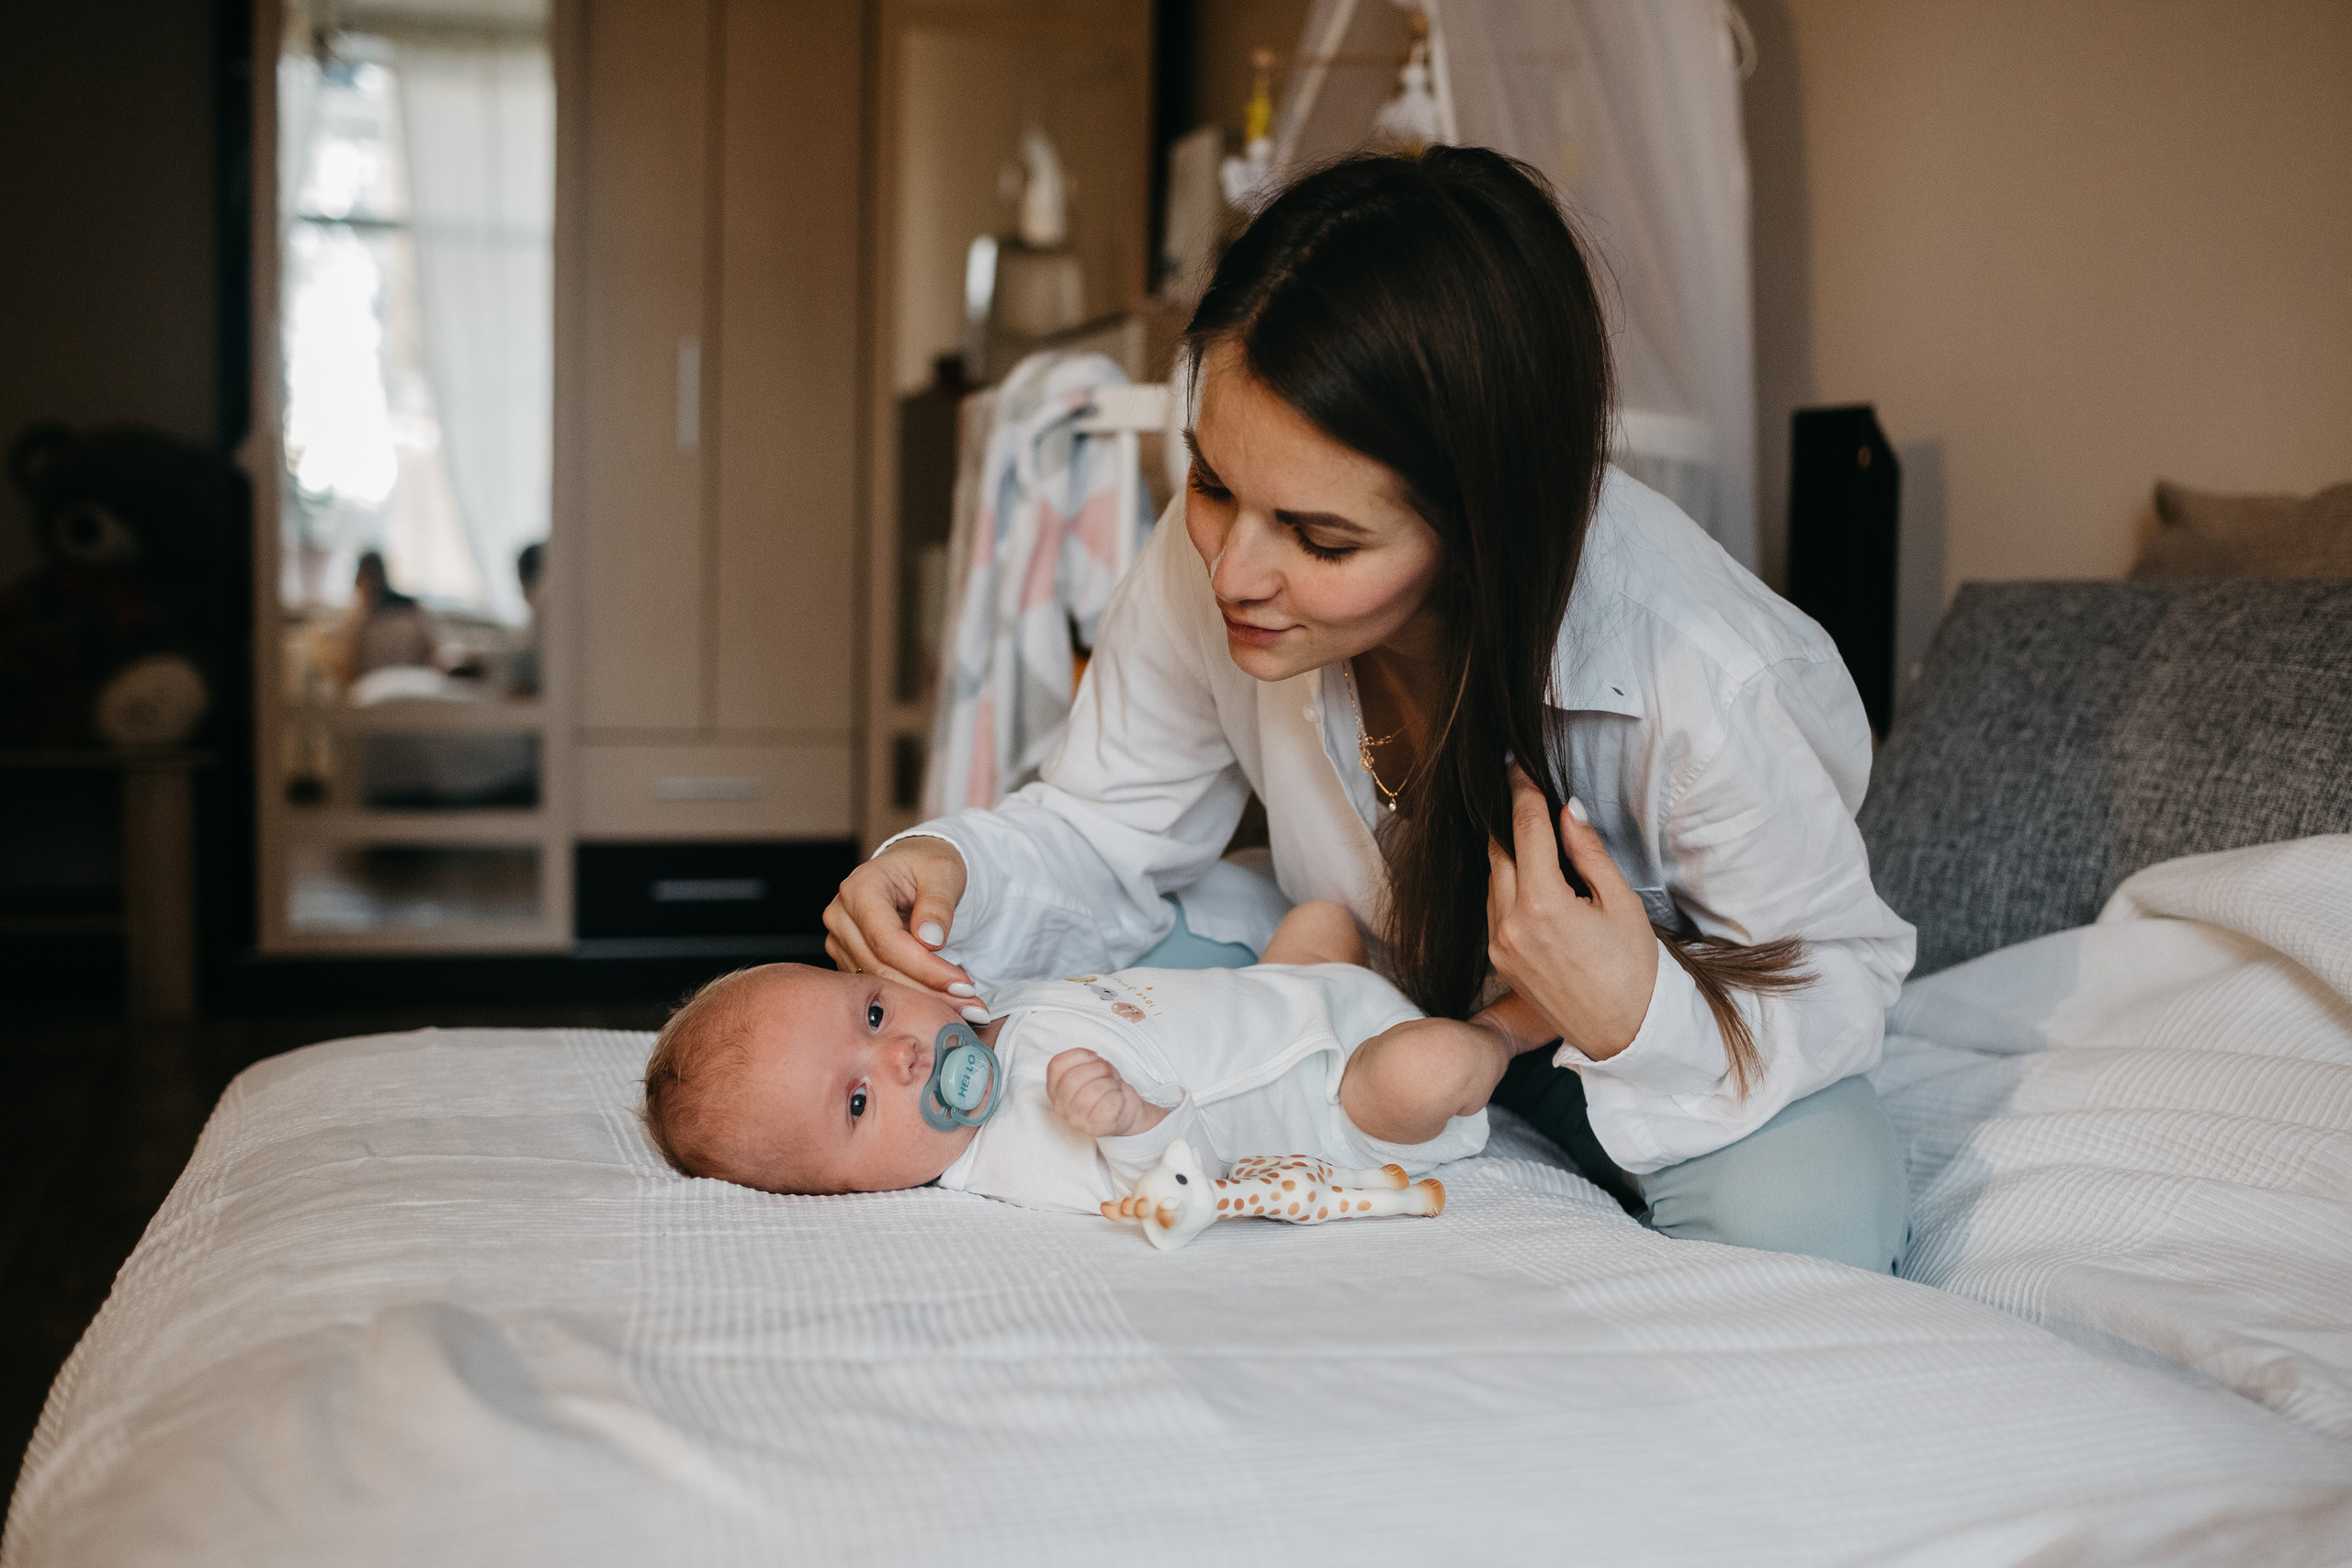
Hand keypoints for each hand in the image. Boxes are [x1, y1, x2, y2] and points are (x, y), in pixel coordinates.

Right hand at [822, 838, 978, 1009]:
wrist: (913, 869)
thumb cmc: (928, 865)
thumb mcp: (944, 872)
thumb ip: (937, 904)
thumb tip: (930, 939)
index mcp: (859, 888)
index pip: (887, 940)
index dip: (924, 967)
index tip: (962, 984)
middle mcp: (841, 916)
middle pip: (881, 967)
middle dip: (929, 990)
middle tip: (972, 1005)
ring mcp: (841, 941)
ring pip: (880, 983)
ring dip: (925, 1000)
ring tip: (967, 1007)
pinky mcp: (850, 960)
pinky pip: (880, 986)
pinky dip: (914, 997)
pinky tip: (946, 1003)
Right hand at [1046, 1048, 1167, 1138]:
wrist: (1126, 1113)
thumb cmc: (1106, 1089)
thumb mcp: (1090, 1069)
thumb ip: (1083, 1062)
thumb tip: (1092, 1057)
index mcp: (1055, 1090)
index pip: (1056, 1065)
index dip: (1079, 1055)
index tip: (1094, 1056)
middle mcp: (1061, 1107)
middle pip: (1073, 1078)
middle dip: (1098, 1068)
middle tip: (1108, 1072)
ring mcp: (1077, 1120)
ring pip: (1093, 1091)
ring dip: (1110, 1083)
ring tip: (1113, 1086)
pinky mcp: (1096, 1128)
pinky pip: (1109, 1104)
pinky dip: (1118, 1096)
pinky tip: (1117, 1099)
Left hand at [1485, 765, 1658, 1059]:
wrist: (1623, 1036)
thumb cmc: (1634, 971)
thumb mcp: (1621, 904)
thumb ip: (1589, 853)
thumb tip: (1568, 809)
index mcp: (1543, 903)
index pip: (1525, 829)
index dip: (1521, 790)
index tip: (1516, 763)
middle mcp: (1510, 923)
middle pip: (1499, 849)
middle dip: (1509, 817)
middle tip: (1519, 786)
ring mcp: (1499, 944)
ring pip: (1494, 877)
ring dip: (1508, 851)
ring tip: (1529, 828)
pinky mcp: (1498, 961)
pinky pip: (1495, 906)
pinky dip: (1508, 882)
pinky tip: (1528, 873)